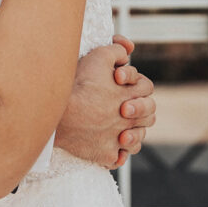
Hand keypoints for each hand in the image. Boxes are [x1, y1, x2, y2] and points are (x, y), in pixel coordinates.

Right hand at [56, 40, 155, 168]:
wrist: (59, 114)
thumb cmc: (79, 85)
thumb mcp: (99, 57)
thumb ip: (117, 50)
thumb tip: (127, 49)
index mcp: (131, 96)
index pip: (147, 88)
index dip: (136, 82)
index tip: (119, 81)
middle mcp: (129, 120)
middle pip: (148, 116)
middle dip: (140, 108)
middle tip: (124, 106)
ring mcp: (118, 139)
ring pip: (136, 139)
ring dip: (132, 132)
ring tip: (122, 128)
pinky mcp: (105, 154)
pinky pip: (118, 157)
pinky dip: (117, 153)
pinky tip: (111, 146)